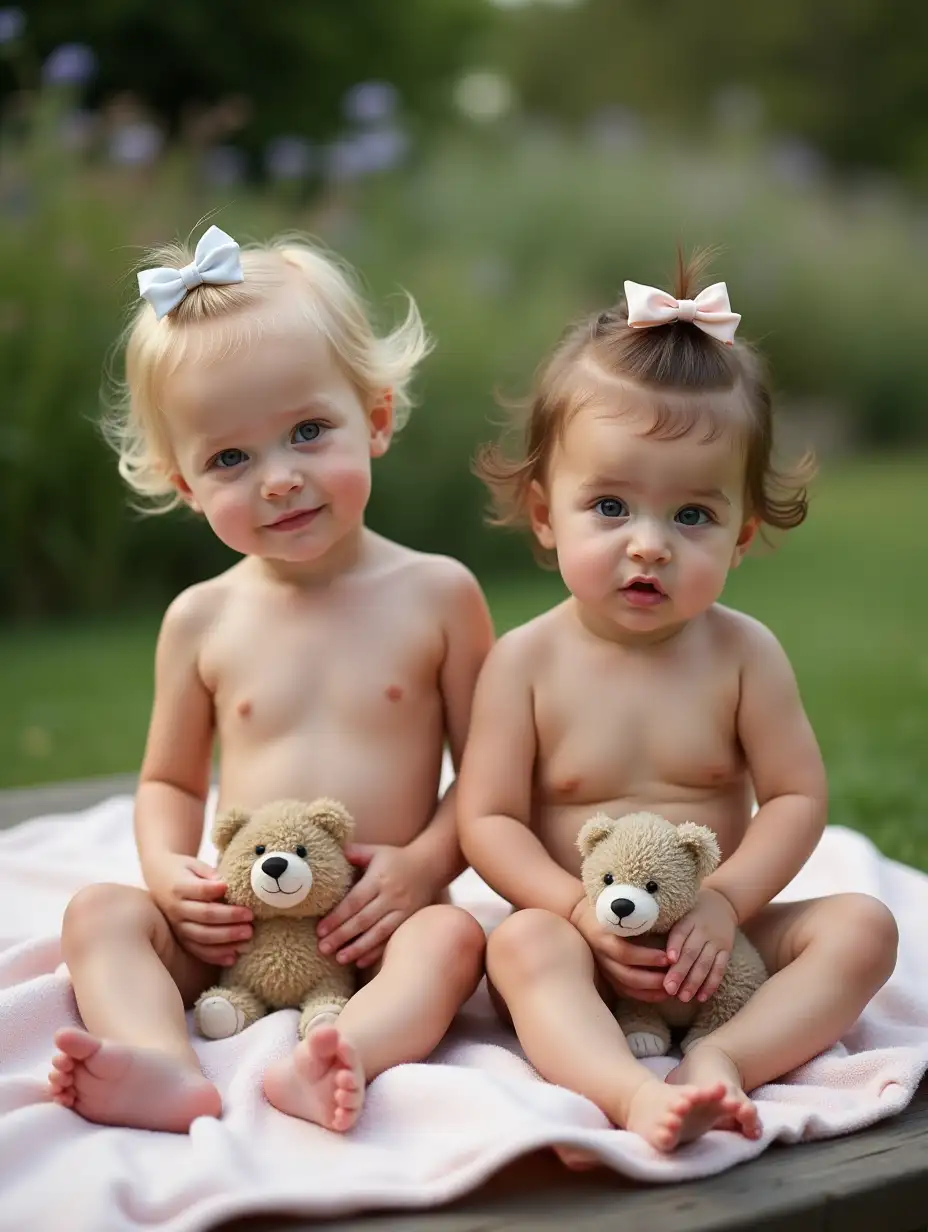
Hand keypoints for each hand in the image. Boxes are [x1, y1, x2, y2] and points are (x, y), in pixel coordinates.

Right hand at [145, 851, 251, 967]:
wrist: (159, 878)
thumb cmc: (183, 870)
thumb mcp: (195, 865)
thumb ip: (210, 875)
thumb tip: (227, 885)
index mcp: (179, 887)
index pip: (200, 891)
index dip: (215, 890)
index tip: (230, 888)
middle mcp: (176, 909)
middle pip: (205, 915)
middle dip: (229, 918)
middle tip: (250, 917)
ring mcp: (178, 927)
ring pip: (203, 937)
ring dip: (227, 939)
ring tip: (248, 935)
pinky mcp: (181, 939)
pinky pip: (198, 951)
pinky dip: (216, 956)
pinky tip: (233, 957)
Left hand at [316, 843, 433, 969]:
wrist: (432, 865)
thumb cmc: (397, 859)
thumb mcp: (376, 852)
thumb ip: (355, 853)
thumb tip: (334, 853)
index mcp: (379, 879)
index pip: (354, 901)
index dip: (337, 917)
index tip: (320, 930)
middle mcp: (391, 896)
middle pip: (363, 920)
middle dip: (341, 936)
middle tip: (323, 948)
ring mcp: (403, 910)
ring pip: (377, 933)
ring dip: (357, 948)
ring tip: (339, 958)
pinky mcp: (410, 921)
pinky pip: (391, 939)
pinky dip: (376, 952)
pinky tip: (360, 961)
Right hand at [569, 898, 670, 1002]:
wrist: (579, 916)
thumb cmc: (606, 908)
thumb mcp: (618, 908)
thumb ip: (636, 916)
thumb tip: (668, 921)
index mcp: (603, 937)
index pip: (625, 953)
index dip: (647, 958)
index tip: (668, 957)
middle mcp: (601, 956)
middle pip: (627, 975)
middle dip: (653, 979)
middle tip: (674, 976)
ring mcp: (603, 968)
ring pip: (626, 988)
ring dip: (650, 992)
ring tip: (671, 989)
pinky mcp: (606, 976)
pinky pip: (624, 992)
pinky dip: (643, 996)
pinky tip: (660, 994)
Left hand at [663, 887, 737, 1002]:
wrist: (721, 904)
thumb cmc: (690, 913)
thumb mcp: (679, 913)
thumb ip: (664, 927)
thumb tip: (637, 943)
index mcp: (688, 919)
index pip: (680, 933)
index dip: (675, 946)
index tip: (668, 960)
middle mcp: (703, 929)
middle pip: (692, 952)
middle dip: (680, 972)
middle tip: (669, 989)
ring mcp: (716, 940)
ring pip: (706, 963)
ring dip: (694, 982)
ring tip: (683, 997)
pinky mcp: (726, 950)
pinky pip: (719, 969)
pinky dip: (711, 984)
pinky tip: (702, 997)